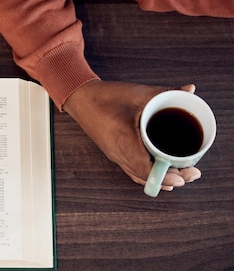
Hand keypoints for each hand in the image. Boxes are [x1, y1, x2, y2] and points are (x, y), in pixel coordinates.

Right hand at [63, 80, 201, 191]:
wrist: (79, 98)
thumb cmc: (103, 97)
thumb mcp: (138, 93)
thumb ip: (166, 92)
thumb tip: (190, 90)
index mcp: (123, 139)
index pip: (145, 169)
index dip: (165, 177)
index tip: (183, 177)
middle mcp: (117, 152)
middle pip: (146, 177)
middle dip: (171, 179)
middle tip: (192, 173)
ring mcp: (115, 155)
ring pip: (140, 176)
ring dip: (160, 178)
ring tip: (181, 174)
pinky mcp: (114, 153)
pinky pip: (133, 171)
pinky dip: (149, 174)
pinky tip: (161, 172)